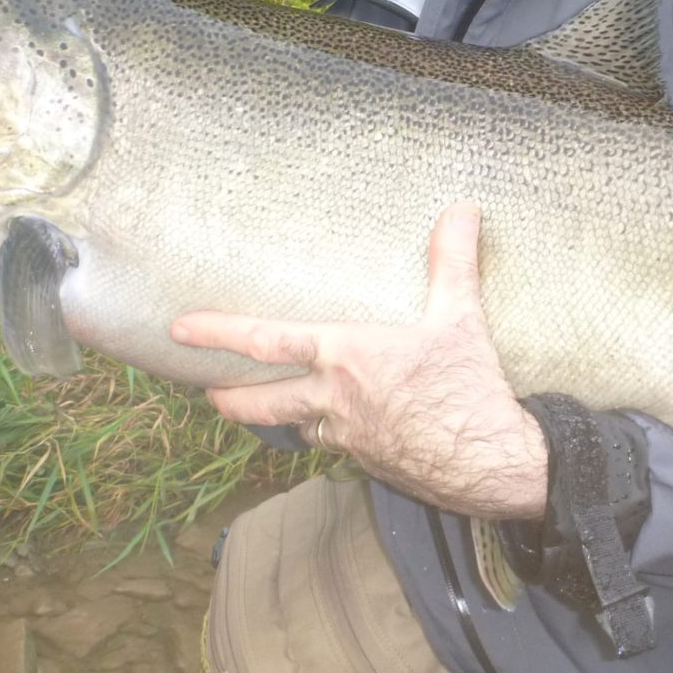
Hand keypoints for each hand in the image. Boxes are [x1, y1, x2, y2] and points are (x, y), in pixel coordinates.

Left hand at [170, 202, 547, 520]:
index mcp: (347, 358)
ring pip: (294, 429)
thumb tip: (463, 209)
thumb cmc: (471, 389)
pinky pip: (331, 446)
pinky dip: (321, 435)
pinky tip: (330, 429)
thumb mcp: (462, 317)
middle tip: (205, 390)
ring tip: (259, 409)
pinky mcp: (369, 462)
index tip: (180, 329)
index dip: (218, 333)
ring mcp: (349, 437)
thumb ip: (453, 260)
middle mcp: (335, 401)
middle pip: (262, 403)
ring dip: (272, 419)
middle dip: (228, 397)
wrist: (492, 463)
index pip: (268, 342)